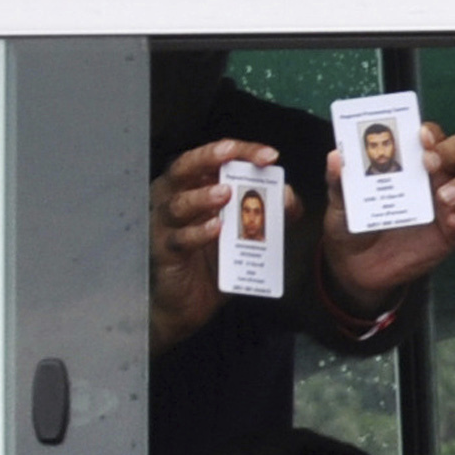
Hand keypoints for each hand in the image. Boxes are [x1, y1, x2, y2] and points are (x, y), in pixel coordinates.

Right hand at [144, 136, 272, 351]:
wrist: (190, 302)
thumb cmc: (215, 257)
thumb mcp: (247, 231)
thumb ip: (270, 211)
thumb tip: (289, 196)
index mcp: (194, 186)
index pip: (214, 158)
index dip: (240, 152)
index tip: (269, 155)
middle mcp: (174, 198)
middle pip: (184, 168)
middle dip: (210, 158)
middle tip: (232, 155)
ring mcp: (165, 225)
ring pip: (178, 203)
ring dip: (202, 196)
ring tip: (225, 193)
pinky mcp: (165, 252)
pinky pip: (179, 239)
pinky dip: (198, 233)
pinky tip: (216, 228)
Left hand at [312, 123, 454, 317]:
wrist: (356, 267)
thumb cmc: (351, 224)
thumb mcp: (339, 202)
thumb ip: (338, 181)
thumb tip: (335, 156)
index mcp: (409, 161)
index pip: (429, 135)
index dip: (430, 131)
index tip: (420, 135)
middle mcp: (434, 175)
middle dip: (450, 150)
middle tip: (430, 162)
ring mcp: (447, 202)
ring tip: (444, 196)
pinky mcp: (453, 230)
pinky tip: (452, 221)